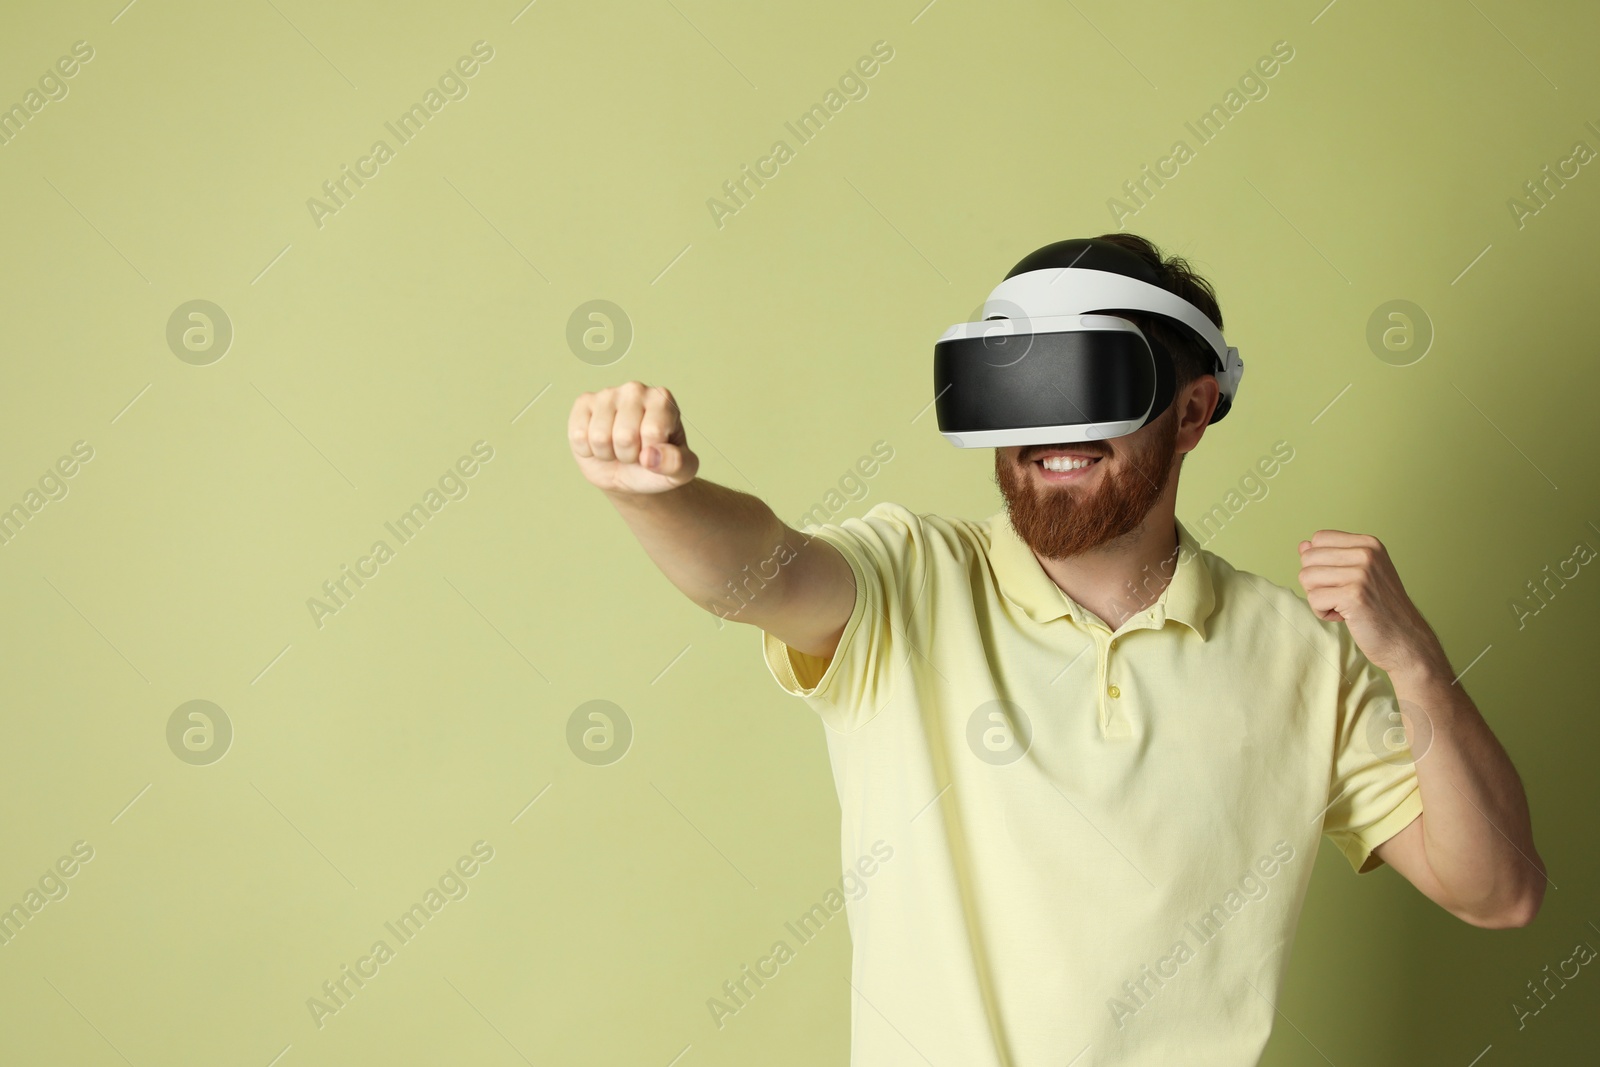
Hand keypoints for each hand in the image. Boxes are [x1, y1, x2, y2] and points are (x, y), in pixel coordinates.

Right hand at [569, 381, 699, 494]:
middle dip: (628, 455)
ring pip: (599, 437)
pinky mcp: (583, 403)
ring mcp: (607, 394)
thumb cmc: (658, 466)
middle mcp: (635, 390)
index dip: (650, 454)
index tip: (654, 451)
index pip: (652, 433)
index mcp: (663, 400)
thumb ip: (677, 464)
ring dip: (608, 454)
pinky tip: (599, 443)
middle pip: (625, 436)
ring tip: (617, 448)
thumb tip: (650, 456)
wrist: (631, 472)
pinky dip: (588, 450)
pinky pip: (579, 436)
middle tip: (634, 452)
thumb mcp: (680, 472)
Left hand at [1296, 530, 1445, 677]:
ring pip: (1306, 577)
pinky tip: (1344, 617)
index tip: (1341, 581)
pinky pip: (1314, 599)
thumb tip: (1303, 546)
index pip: (1318, 538)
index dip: (1320, 563)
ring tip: (1342, 606)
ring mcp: (1361, 574)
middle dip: (1316, 582)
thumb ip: (1331, 557)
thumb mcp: (1359, 574)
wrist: (1405, 639)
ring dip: (1318, 598)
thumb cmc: (1378, 608)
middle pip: (1308, 558)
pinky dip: (1322, 612)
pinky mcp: (1353, 596)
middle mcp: (1366, 553)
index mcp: (1369, 544)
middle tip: (1341, 596)